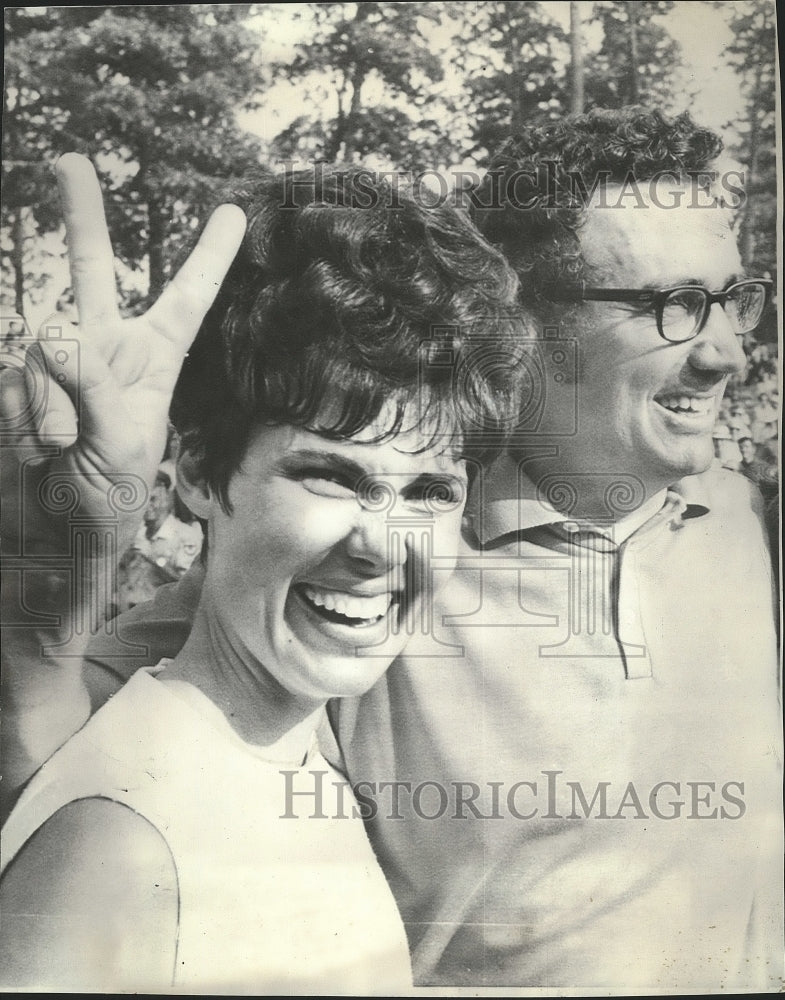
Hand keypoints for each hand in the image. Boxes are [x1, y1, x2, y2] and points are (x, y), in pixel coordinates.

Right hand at [1, 153, 245, 558]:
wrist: (54, 532)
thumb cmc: (109, 496)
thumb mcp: (122, 444)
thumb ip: (93, 385)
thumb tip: (54, 334)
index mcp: (154, 362)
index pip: (187, 300)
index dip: (209, 258)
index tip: (233, 214)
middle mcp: (105, 350)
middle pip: (92, 271)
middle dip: (81, 216)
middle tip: (71, 161)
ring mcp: (55, 362)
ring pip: (45, 343)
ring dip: (52, 406)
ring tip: (64, 448)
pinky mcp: (15, 378)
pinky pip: (11, 375)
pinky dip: (22, 416)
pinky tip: (36, 448)